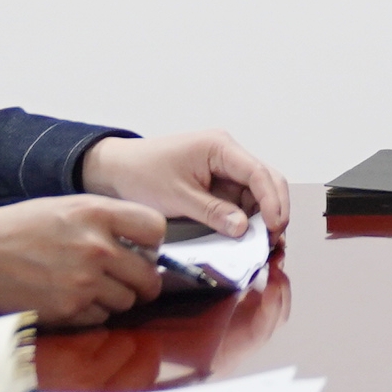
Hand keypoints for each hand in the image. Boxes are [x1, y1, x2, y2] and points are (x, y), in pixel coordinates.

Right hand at [0, 195, 167, 326]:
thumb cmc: (17, 228)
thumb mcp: (65, 206)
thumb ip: (106, 220)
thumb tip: (142, 244)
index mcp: (96, 213)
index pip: (155, 229)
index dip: (153, 242)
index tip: (144, 249)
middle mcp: (96, 248)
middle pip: (149, 275)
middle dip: (142, 280)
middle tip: (128, 279)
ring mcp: (84, 282)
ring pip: (127, 301)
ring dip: (116, 298)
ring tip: (91, 287)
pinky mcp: (69, 310)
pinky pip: (101, 318)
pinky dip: (92, 313)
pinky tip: (72, 298)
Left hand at [78, 131, 291, 240]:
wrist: (116, 169)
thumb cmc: (142, 173)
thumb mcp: (177, 196)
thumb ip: (213, 212)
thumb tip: (243, 228)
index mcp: (219, 147)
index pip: (258, 173)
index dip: (272, 201)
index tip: (275, 227)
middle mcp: (228, 154)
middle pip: (265, 181)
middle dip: (274, 210)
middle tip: (273, 240)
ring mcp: (224, 169)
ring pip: (256, 194)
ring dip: (262, 217)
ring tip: (262, 243)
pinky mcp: (217, 183)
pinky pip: (240, 201)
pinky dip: (247, 218)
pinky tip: (247, 236)